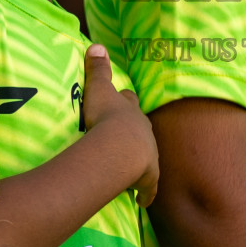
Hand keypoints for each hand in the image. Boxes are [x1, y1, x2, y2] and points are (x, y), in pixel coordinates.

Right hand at [81, 44, 158, 205]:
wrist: (120, 147)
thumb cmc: (107, 116)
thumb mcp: (99, 89)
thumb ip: (97, 69)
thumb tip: (97, 44)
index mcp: (130, 111)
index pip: (130, 102)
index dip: (126, 103)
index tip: (124, 103)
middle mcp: (143, 131)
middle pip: (142, 128)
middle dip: (137, 131)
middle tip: (129, 137)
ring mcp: (148, 155)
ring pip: (148, 157)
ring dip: (142, 162)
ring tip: (135, 170)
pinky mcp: (147, 178)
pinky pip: (147, 188)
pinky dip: (146, 194)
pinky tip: (143, 202)